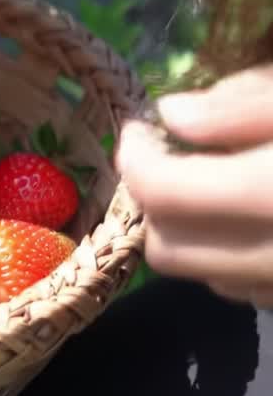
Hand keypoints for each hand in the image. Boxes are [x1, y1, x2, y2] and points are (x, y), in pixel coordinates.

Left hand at [117, 65, 272, 307]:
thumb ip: (241, 104)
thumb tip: (172, 115)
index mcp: (271, 195)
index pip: (162, 193)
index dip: (136, 156)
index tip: (141, 129)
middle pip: (166, 247)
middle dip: (157, 204)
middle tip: (177, 160)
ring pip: (204, 276)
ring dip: (195, 235)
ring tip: (224, 186)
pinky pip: (251, 291)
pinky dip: (237, 258)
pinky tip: (261, 219)